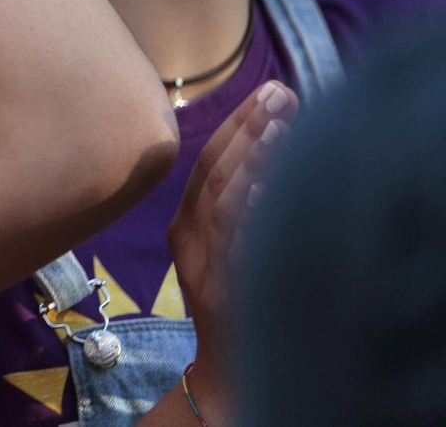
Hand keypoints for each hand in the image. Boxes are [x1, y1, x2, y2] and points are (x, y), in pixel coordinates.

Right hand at [166, 80, 298, 420]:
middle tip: (281, 94)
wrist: (223, 371)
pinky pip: (233, 245)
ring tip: (280, 124)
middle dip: (248, 129)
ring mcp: (205, 269)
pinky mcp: (224, 293)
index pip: (205, 163)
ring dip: (251, 158)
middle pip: (214, 174)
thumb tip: (268, 148)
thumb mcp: (216, 251)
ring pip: (222, 201)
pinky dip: (247, 212)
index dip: (235, 125)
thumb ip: (228, 207)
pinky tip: (265, 186)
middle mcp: (188, 243)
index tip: (267, 92)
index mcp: (183, 228)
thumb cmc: (231, 304)